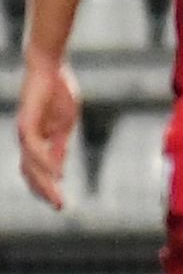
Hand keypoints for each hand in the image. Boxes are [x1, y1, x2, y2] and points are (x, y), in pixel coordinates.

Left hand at [16, 57, 79, 209]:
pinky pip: (34, 149)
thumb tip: (59, 170)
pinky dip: (45, 163)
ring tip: (57, 197)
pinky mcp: (27, 124)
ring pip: (31, 166)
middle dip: (45, 191)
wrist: (49, 67)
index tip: (61, 202)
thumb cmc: (58, 91)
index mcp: (37, 140)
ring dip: (44, 184)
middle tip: (60, 207)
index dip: (48, 186)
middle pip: (31, 173)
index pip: (36, 170)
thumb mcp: (65, 123)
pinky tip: (57, 173)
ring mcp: (25, 133)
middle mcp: (27, 140)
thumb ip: (60, 146)